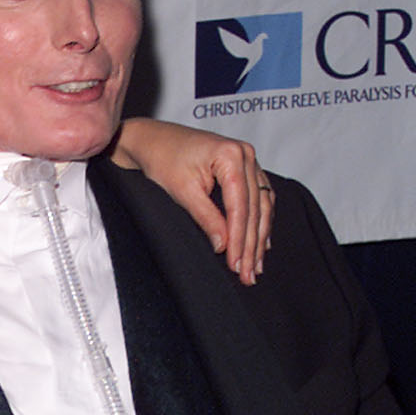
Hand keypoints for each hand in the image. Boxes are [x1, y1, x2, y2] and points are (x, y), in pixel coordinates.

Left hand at [113, 119, 273, 282]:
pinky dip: (259, 222)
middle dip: (251, 244)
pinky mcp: (245, 167)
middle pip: (254, 208)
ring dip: (259, 237)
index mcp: (231, 155)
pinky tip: (260, 242)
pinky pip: (259, 198)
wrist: (153, 140)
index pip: (240, 205)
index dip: (239, 239)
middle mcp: (245, 154)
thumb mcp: (182, 191)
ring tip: (256, 266)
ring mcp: (248, 159)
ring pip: (261, 205)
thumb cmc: (162, 157)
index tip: (236, 264)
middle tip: (249, 274)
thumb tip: (223, 245)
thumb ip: (206, 218)